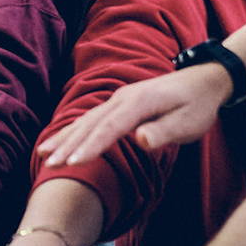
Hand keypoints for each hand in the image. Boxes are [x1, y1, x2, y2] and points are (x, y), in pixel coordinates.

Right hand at [38, 64, 231, 166]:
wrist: (201, 81)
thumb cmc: (197, 106)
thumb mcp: (188, 123)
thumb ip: (163, 131)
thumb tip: (139, 139)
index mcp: (140, 102)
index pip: (111, 127)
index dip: (92, 146)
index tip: (74, 163)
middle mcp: (123, 97)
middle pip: (91, 123)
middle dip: (69, 144)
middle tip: (49, 164)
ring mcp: (117, 98)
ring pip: (86, 120)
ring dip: (65, 137)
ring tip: (44, 154)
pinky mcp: (117, 103)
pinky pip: (90, 118)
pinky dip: (72, 130)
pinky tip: (59, 140)